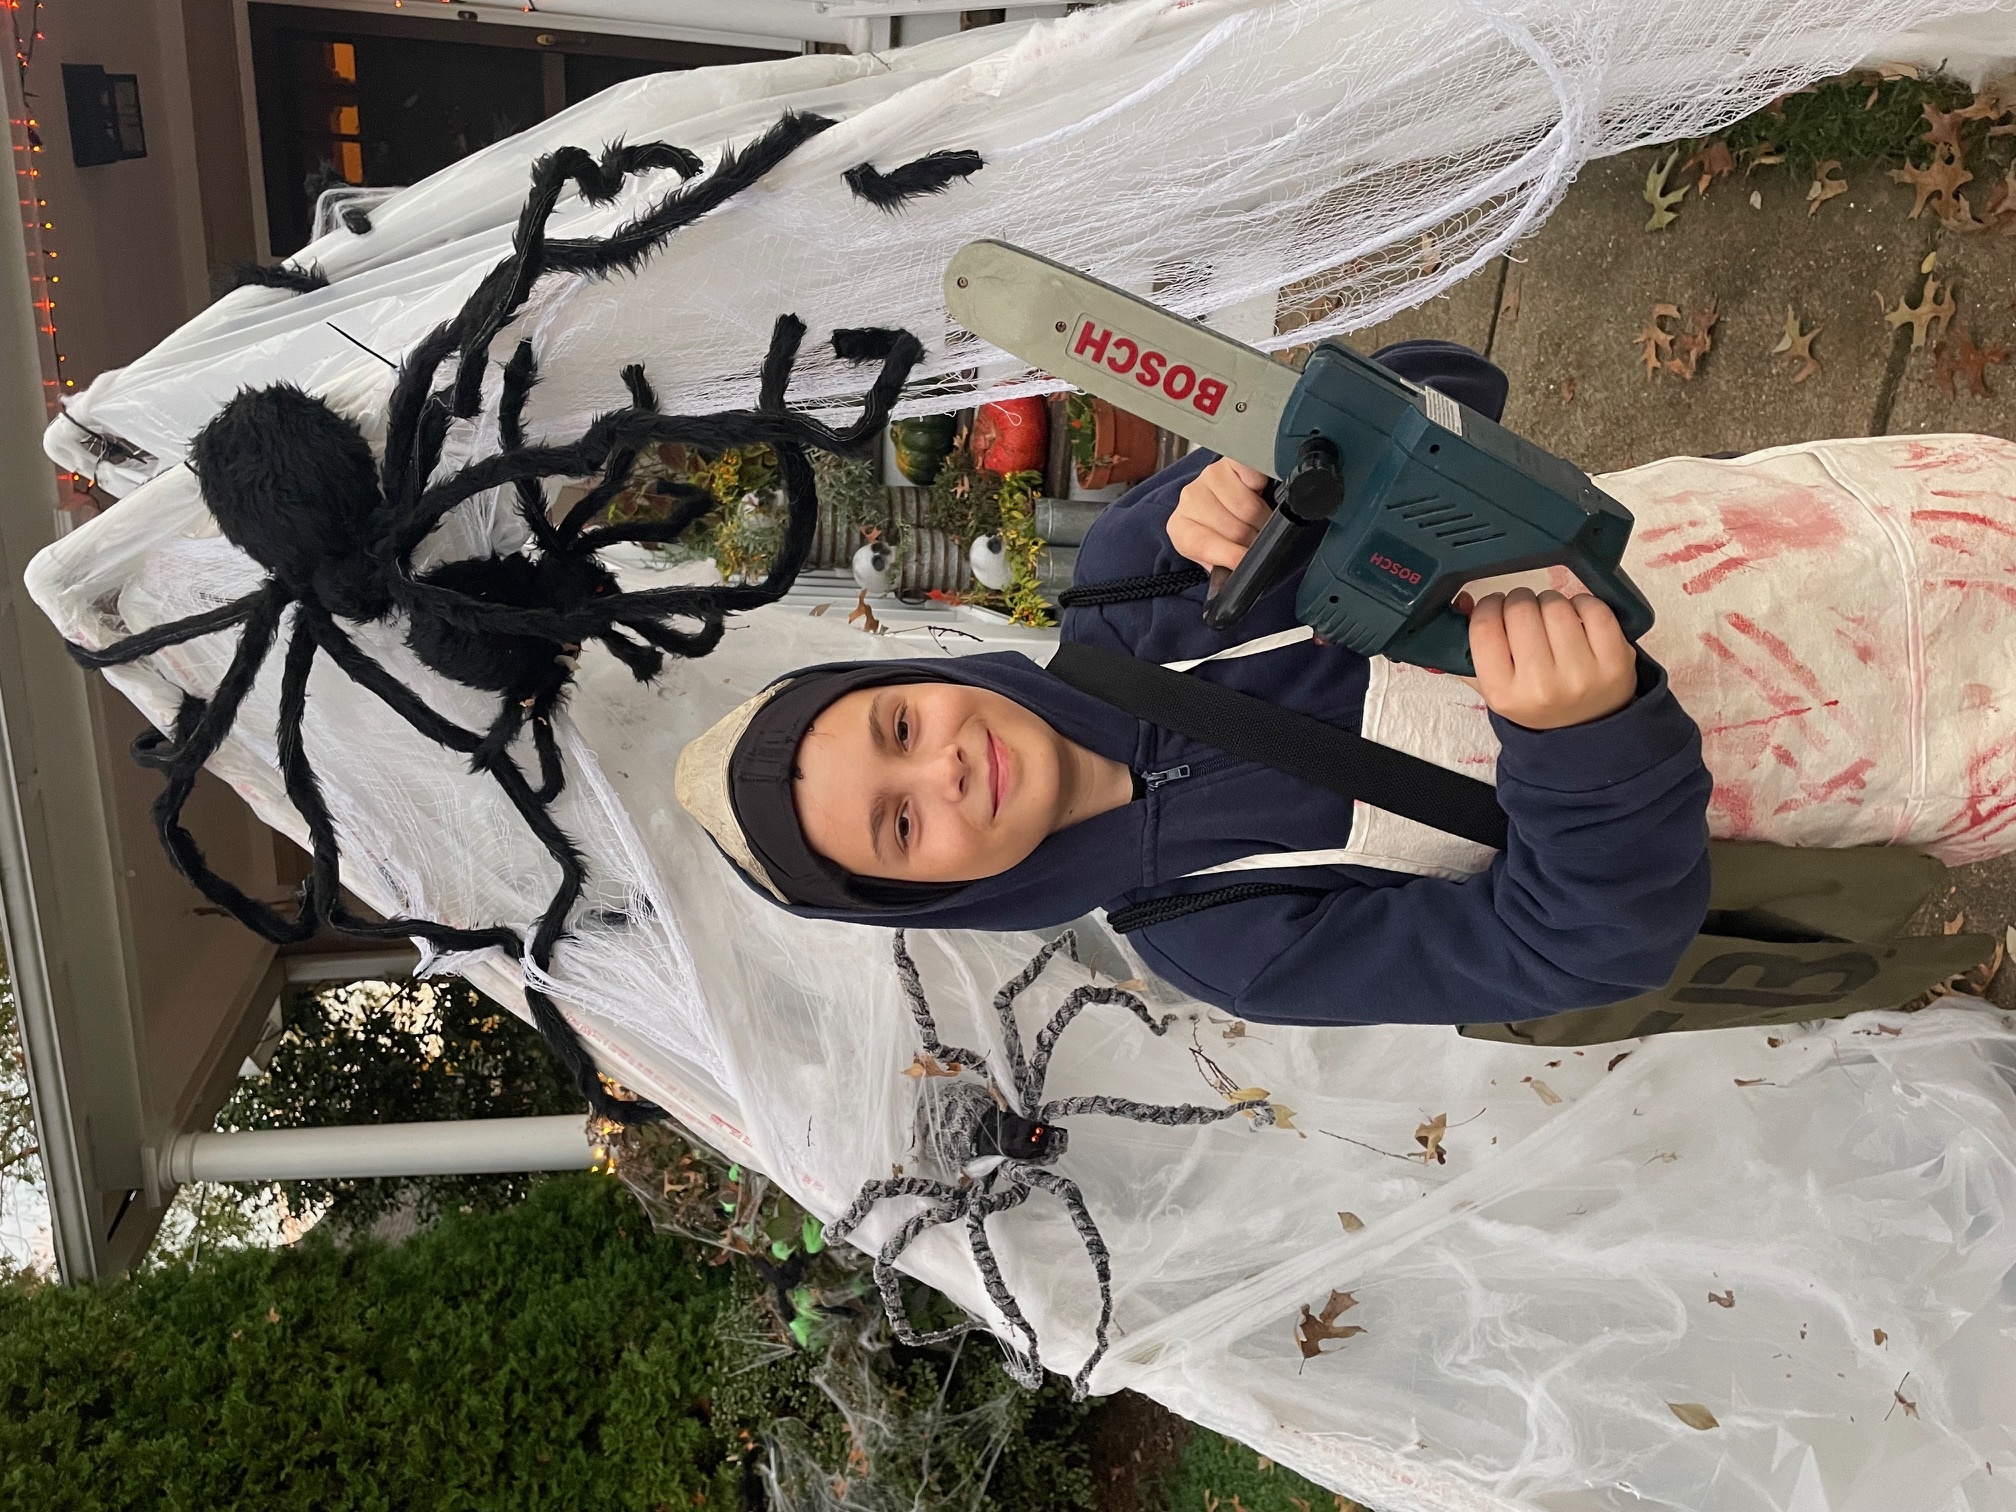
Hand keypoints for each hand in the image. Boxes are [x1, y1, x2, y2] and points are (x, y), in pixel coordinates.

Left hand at [1167, 457, 1272, 570]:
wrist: (1226, 501)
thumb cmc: (1222, 531)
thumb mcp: (1215, 556)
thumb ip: (1220, 565)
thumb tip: (1238, 572)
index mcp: (1181, 527)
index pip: (1204, 543)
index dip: (1231, 555)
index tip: (1247, 562)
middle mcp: (1190, 498)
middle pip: (1233, 528)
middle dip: (1253, 541)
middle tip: (1261, 544)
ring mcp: (1210, 476)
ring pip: (1247, 507)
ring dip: (1263, 520)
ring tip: (1262, 524)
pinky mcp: (1231, 460)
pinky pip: (1254, 478)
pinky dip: (1263, 489)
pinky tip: (1260, 495)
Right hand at [1458, 587, 1636, 729]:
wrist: (1584, 731)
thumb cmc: (1536, 702)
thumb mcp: (1495, 687)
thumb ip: (1469, 649)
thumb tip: (1464, 601)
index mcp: (1503, 693)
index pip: (1484, 627)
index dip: (1488, 606)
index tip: (1495, 607)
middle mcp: (1541, 686)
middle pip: (1520, 609)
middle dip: (1520, 603)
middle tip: (1526, 615)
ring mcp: (1582, 674)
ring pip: (1556, 604)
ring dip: (1551, 603)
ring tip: (1551, 620)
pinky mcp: (1616, 661)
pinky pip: (1593, 609)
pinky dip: (1583, 605)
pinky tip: (1578, 619)